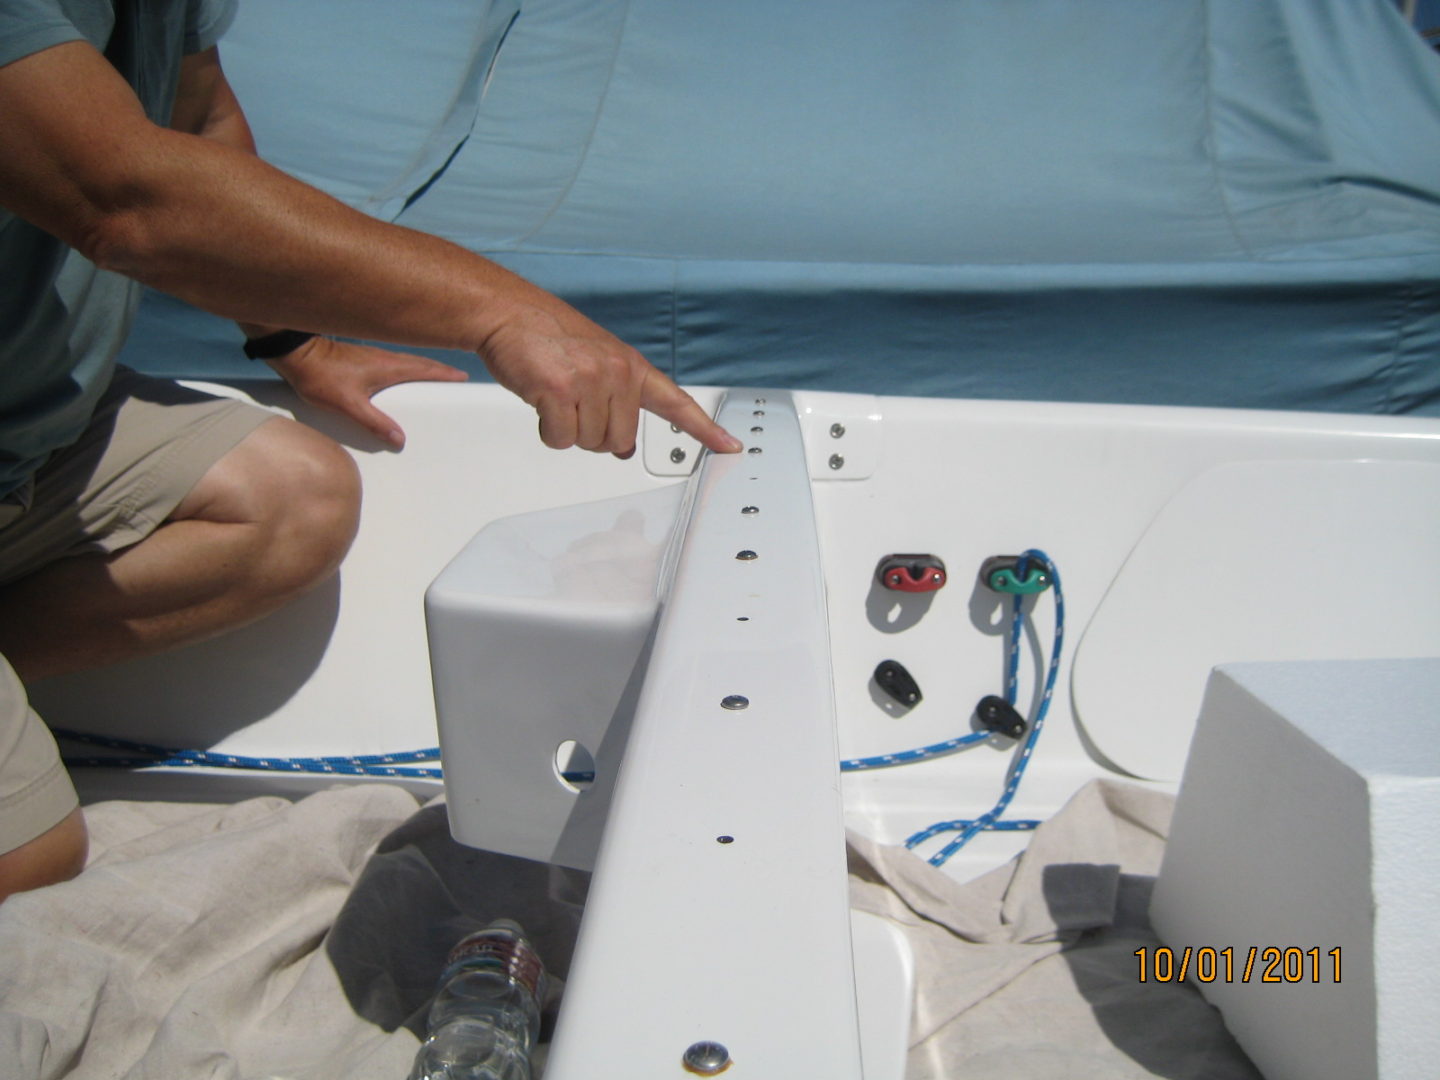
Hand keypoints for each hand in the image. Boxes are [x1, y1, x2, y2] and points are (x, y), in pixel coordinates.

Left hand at [266, 337, 468, 448]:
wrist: (297, 352)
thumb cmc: (321, 376)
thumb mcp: (348, 404)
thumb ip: (374, 422)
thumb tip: (399, 439)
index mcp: (389, 367)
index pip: (426, 369)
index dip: (446, 374)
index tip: (463, 377)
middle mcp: (387, 358)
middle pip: (422, 363)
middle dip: (441, 370)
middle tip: (457, 378)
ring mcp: (376, 356)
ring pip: (410, 361)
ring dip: (426, 367)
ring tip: (437, 376)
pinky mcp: (365, 358)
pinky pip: (397, 362)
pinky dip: (410, 367)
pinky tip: (404, 375)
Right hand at [477, 303, 742, 458]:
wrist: (510, 314)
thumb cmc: (549, 338)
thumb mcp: (597, 363)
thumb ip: (617, 402)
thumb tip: (623, 450)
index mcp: (632, 367)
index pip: (677, 404)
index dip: (705, 429)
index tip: (731, 447)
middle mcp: (619, 373)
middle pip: (619, 442)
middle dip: (592, 435)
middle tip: (572, 406)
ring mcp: (591, 380)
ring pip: (589, 443)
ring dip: (566, 432)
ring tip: (555, 398)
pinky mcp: (560, 390)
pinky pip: (561, 439)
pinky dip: (548, 432)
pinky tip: (541, 403)